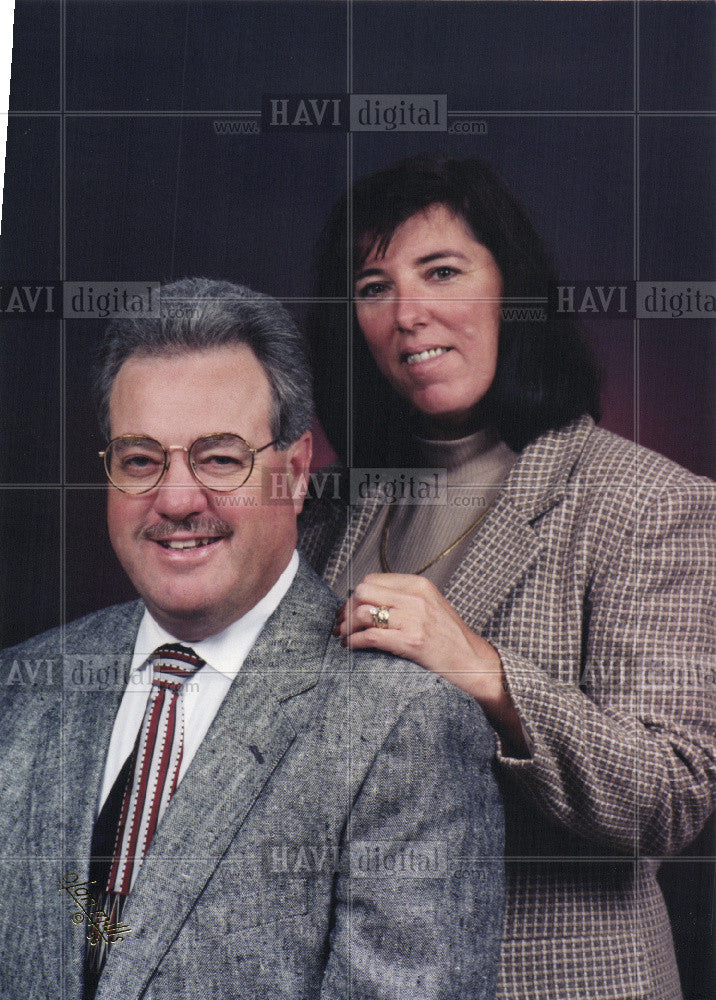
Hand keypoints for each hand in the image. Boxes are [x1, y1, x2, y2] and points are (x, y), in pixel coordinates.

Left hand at [335, 573, 527, 753]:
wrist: (474, 663)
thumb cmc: (450, 639)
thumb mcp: (430, 607)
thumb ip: (404, 599)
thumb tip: (368, 602)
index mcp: (419, 585)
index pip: (372, 580)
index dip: (355, 596)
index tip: (348, 609)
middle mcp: (416, 598)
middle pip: (363, 592)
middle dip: (346, 609)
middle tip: (340, 624)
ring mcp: (414, 619)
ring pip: (363, 613)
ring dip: (346, 627)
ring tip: (343, 637)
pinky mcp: (411, 641)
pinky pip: (371, 636)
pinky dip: (354, 642)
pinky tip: (351, 647)